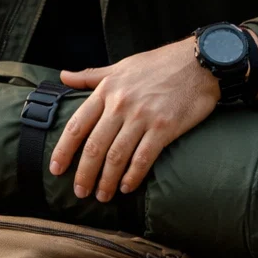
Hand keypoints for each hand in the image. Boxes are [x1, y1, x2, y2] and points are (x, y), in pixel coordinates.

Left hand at [50, 32, 257, 201]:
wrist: (201, 60)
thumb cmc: (160, 64)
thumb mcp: (122, 65)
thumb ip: (91, 75)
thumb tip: (63, 76)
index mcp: (107, 91)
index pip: (77, 125)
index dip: (64, 150)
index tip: (56, 170)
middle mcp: (121, 105)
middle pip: (94, 147)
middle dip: (84, 174)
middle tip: (80, 192)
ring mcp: (142, 117)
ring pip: (116, 156)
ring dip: (106, 181)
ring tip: (102, 196)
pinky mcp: (164, 127)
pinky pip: (143, 158)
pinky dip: (132, 176)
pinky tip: (126, 188)